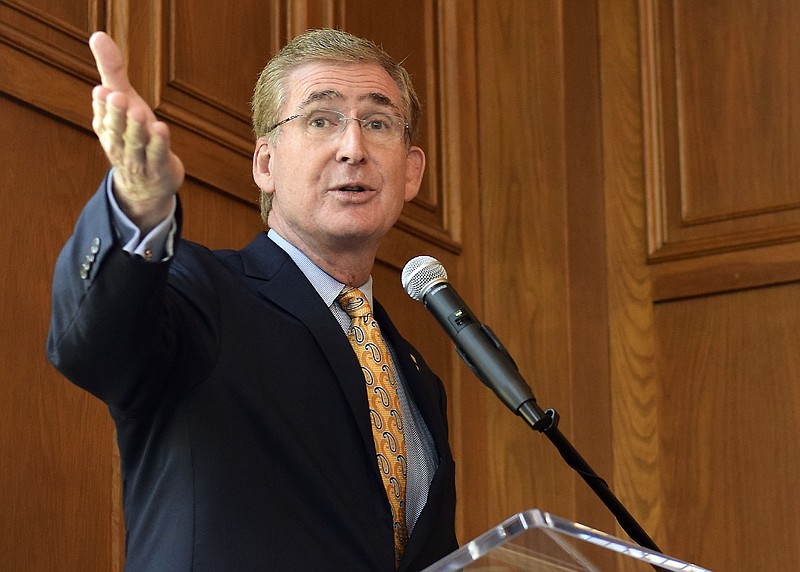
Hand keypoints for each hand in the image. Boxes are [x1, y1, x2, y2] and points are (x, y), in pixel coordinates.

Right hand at [89, 31, 183, 231]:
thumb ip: (112, 71)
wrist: (146, 185)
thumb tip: (98, 35)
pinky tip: (162, 128)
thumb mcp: (123, 101)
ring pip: (136, 143)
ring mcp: (139, 159)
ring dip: (136, 128)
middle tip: (116, 96)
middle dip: (115, 113)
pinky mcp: (158, 168)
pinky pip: (157, 155)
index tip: (102, 90)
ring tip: (138, 110)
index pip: (101, 114)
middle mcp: (119, 144)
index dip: (102, 104)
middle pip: (116, 129)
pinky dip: (159, 143)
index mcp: (106, 127)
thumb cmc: (133, 135)